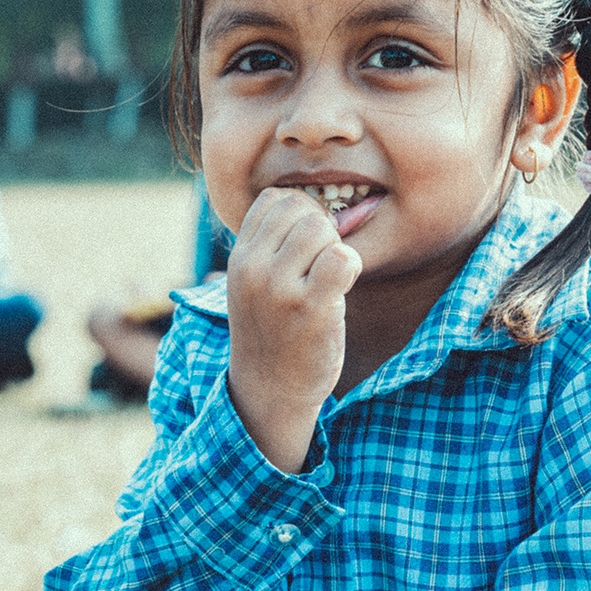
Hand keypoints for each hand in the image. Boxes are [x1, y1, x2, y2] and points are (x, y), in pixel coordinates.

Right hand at [227, 188, 360, 472]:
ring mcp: (279, 288)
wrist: (268, 391)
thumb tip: (316, 206)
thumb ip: (269, 247)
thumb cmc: (272, 335)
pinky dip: (351, 266)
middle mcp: (253, 269)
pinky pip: (341, 259)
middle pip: (301, 208)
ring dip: (336, 248)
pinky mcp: (309, 309)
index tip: (308, 244)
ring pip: (321, 228)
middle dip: (323, 229)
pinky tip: (343, 287)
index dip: (302, 212)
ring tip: (331, 278)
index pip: (274, 199)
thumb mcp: (252, 286)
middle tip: (323, 264)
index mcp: (239, 259)